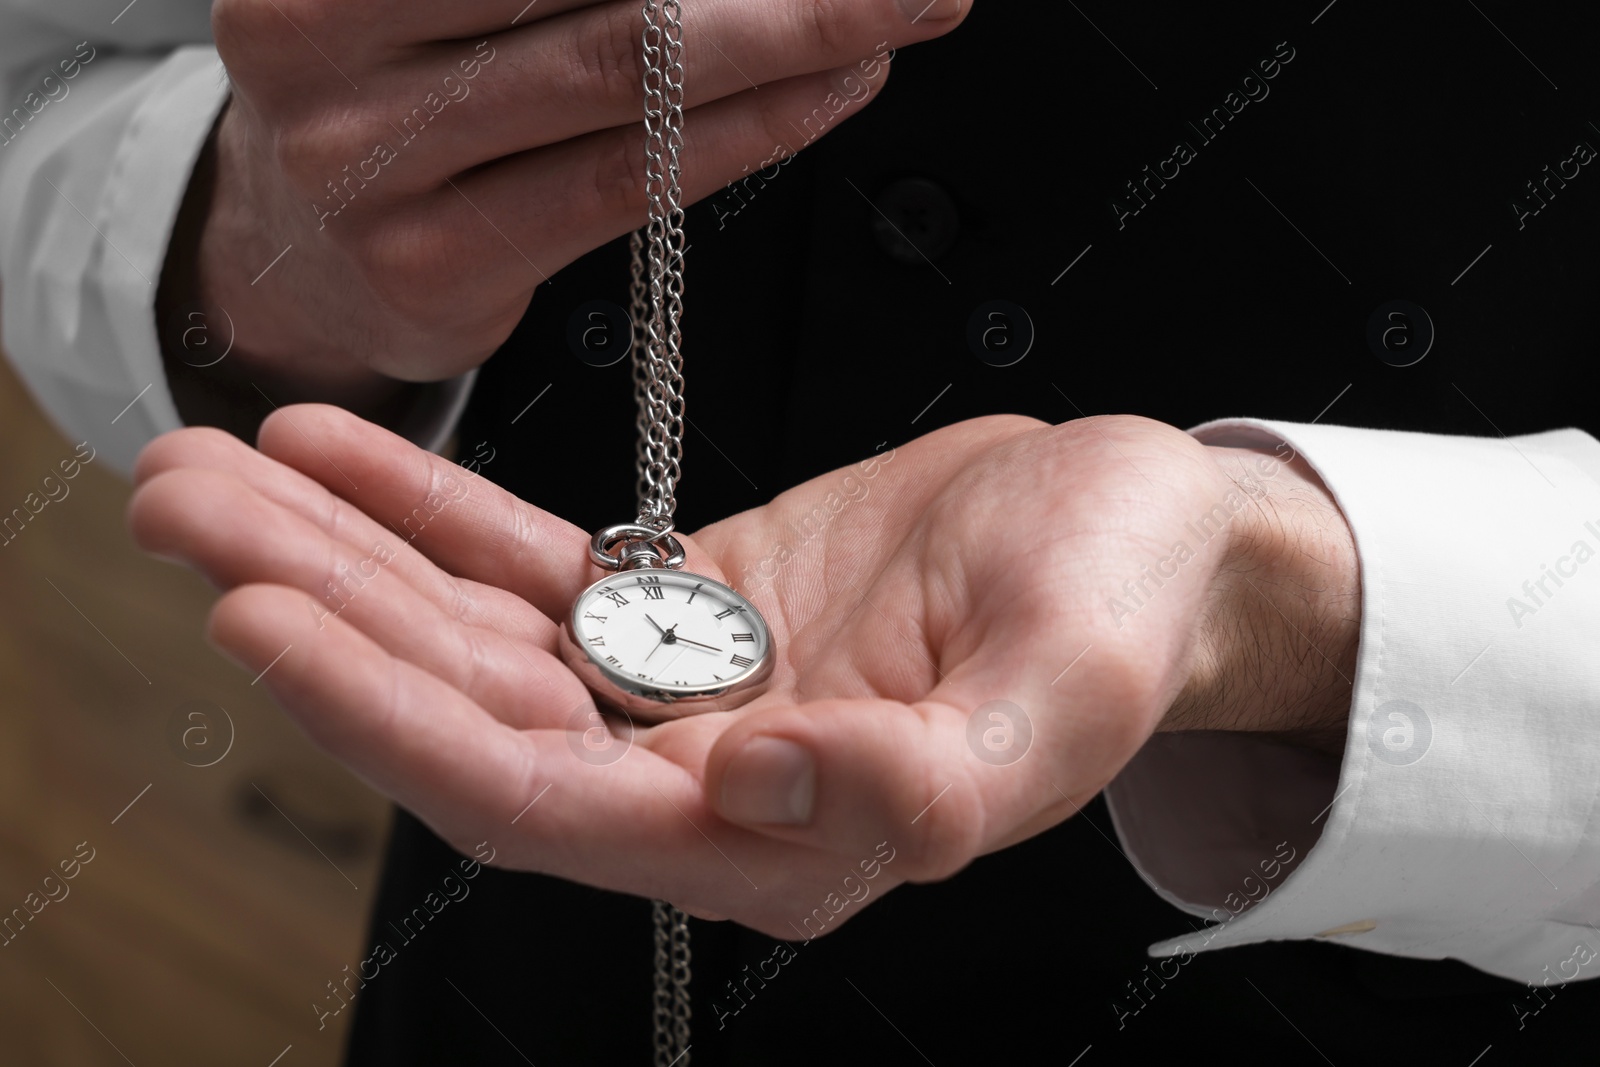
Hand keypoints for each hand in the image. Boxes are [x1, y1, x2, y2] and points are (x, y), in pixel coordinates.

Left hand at [127, 406, 1357, 935]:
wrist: (1141, 532)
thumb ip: (931, 779)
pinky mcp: (690, 612)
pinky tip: (342, 452)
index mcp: (790, 839)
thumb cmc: (1128, 608)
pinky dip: (436, 514)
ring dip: (344, 557)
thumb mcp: (1063, 688)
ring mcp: (689, 698)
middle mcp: (711, 785)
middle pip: (474, 715)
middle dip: (321, 620)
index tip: (266, 622)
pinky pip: (539, 567)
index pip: (550, 801)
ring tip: (215, 465)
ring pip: (481, 638)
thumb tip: (755, 791)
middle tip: (179, 507)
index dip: (400, 723)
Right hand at [158, 0, 970, 422]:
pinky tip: (829, 91)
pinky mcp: (435, 267)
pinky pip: (621, 188)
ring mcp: (371, 171)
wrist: (296, 251)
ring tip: (898, 10)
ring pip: (620, 82)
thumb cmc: (390, 87)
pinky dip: (744, 133)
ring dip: (789, 39)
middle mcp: (321, 50)